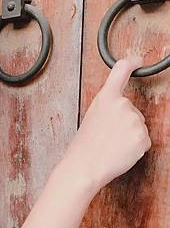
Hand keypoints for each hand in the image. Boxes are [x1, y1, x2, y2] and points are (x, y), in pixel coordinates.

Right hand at [62, 55, 151, 191]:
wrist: (85, 167)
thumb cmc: (84, 147)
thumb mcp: (91, 117)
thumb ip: (108, 106)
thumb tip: (122, 108)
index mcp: (106, 97)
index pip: (121, 70)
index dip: (131, 62)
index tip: (137, 60)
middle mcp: (123, 105)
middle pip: (133, 111)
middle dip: (124, 123)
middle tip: (107, 136)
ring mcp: (135, 121)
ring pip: (138, 127)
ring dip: (129, 136)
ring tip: (111, 145)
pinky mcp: (143, 137)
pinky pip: (143, 141)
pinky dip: (134, 148)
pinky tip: (120, 152)